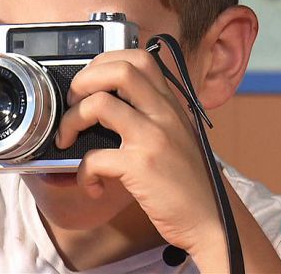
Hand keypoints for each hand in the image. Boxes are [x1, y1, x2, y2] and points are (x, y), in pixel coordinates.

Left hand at [56, 49, 224, 260]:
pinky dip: (83, 174)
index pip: (138, 58)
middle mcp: (163, 113)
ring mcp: (153, 137)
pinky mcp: (141, 167)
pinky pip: (94, 158)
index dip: (104, 62)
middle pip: (119, 69)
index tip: (88, 82)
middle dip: (83, 80)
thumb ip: (150, 116)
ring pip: (98, 104)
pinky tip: (93, 185)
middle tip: (72, 104)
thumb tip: (103, 106)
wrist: (213, 221)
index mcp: (170, 104)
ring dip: (70, 121)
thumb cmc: (188, 183)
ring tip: (67, 140)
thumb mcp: (176, 137)